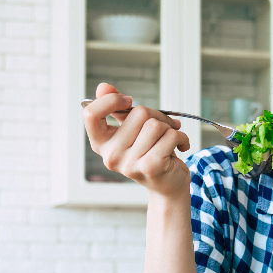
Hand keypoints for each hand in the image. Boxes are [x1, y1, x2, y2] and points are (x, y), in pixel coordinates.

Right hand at [82, 83, 190, 198]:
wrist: (167, 185)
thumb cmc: (149, 152)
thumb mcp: (132, 129)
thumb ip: (117, 108)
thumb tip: (103, 86)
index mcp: (101, 144)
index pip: (91, 114)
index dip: (111, 101)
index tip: (128, 101)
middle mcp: (110, 156)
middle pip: (137, 113)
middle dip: (157, 115)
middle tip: (162, 128)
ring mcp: (129, 163)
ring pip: (155, 124)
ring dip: (170, 127)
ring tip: (170, 139)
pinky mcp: (150, 166)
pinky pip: (170, 136)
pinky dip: (181, 137)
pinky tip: (180, 146)